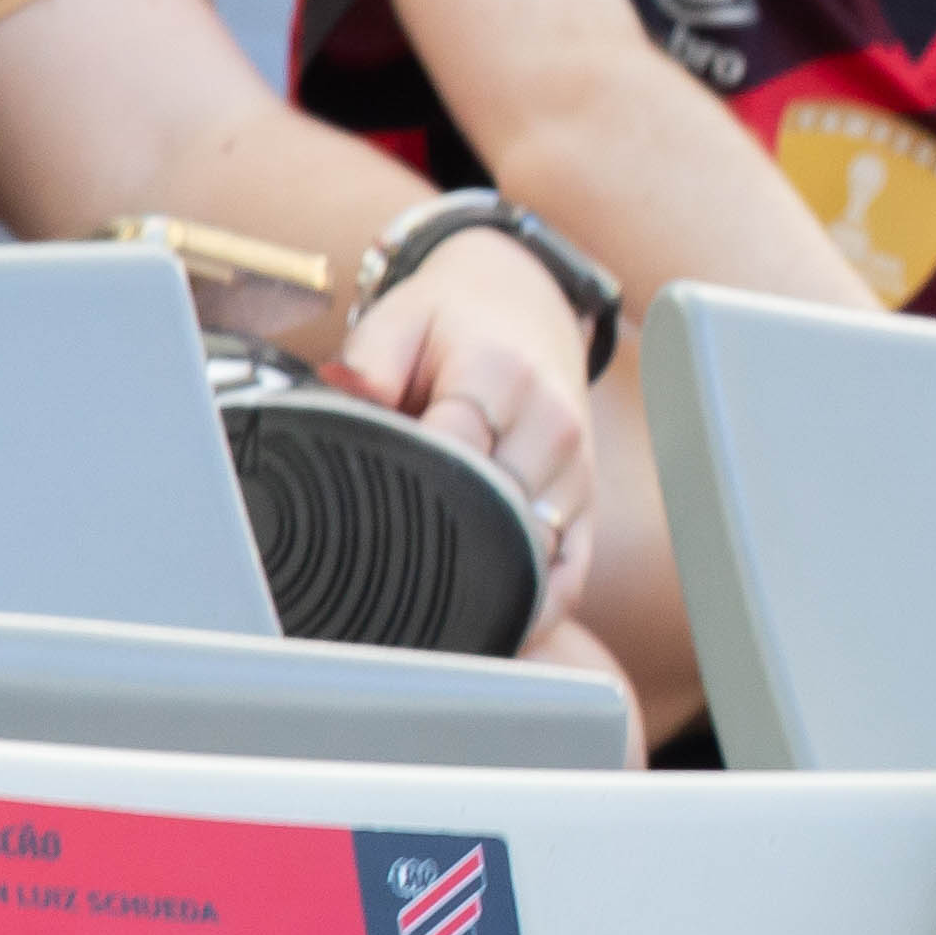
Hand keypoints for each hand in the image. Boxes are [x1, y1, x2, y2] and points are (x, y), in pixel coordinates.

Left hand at [334, 224, 598, 625]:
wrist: (529, 305)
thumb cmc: (454, 322)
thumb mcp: (401, 318)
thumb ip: (370, 359)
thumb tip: (346, 395)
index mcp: (504, 377)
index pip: (453, 454)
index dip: (407, 489)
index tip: (359, 518)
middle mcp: (554, 428)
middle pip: (495, 516)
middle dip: (438, 548)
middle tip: (373, 582)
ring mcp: (579, 473)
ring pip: (535, 556)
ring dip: (486, 587)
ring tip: (423, 617)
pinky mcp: (589, 506)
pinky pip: (572, 575)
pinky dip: (535, 609)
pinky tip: (492, 629)